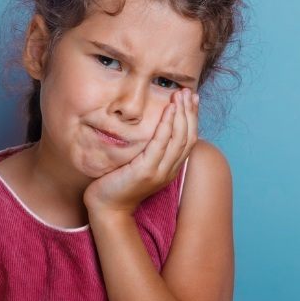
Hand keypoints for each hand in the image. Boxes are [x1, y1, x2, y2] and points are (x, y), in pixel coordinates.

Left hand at [83, 88, 199, 214]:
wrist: (107, 208)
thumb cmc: (117, 184)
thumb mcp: (137, 164)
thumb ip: (148, 150)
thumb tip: (150, 129)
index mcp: (170, 169)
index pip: (188, 140)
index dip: (192, 118)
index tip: (192, 99)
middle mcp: (169, 171)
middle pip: (188, 137)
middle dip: (190, 112)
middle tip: (189, 91)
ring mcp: (159, 172)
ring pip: (179, 139)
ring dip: (182, 114)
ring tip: (180, 95)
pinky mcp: (146, 172)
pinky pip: (161, 144)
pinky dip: (168, 125)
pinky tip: (169, 110)